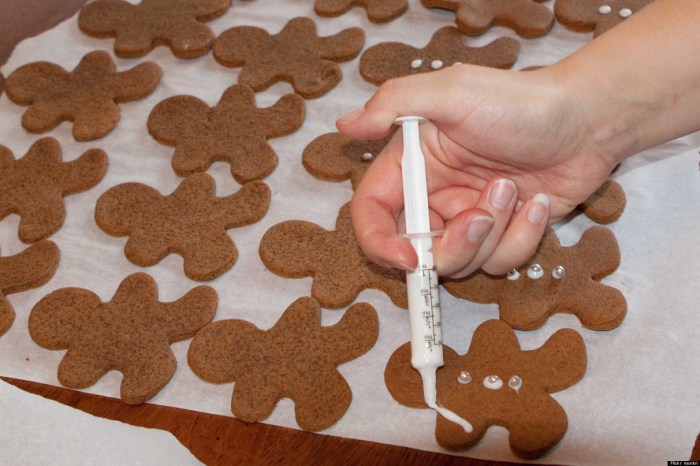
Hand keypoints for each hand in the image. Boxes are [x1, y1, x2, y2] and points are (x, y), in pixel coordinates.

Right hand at [337, 64, 617, 277]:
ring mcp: (472, 217)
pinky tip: (537, 202)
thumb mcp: (452, 93)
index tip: (409, 258)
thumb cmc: (519, 102)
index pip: (373, 214)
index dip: (380, 243)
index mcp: (414, 166)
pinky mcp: (506, 233)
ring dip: (494, 232)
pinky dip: (522, 237)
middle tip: (482, 215)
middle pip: (420, 252)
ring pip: (463, 262)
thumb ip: (393, 105)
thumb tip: (345, 126)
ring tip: (515, 189)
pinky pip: (501, 262)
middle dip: (455, 243)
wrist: (588, 119)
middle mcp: (437, 196)